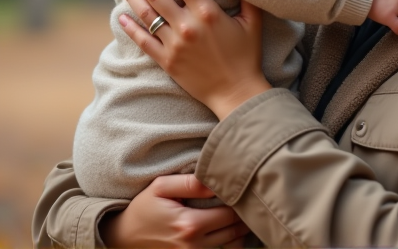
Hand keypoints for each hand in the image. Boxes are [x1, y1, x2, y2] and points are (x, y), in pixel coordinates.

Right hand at [99, 174, 249, 248]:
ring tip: (241, 208)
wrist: (123, 236)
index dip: (239, 198)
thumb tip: (215, 182)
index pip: (230, 212)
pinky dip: (230, 240)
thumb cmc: (143, 207)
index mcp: (189, 225)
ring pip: (231, 243)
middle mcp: (194, 246)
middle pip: (235, 229)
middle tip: (247, 195)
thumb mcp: (161, 187)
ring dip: (239, 227)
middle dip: (243, 212)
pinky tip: (229, 225)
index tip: (242, 186)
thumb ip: (190, 183)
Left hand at [118, 0, 271, 120]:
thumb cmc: (247, 56)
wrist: (237, 92)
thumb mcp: (253, 23)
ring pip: (146, 14)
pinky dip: (130, 27)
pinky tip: (121, 16)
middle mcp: (187, 25)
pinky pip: (143, 41)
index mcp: (207, 12)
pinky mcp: (167, 61)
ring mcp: (175, 44)